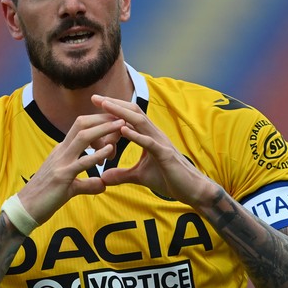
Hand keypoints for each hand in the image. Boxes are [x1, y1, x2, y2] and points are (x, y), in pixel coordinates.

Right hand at [18, 113, 123, 223]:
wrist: (25, 209)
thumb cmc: (45, 197)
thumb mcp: (70, 187)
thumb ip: (87, 184)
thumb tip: (102, 185)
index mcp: (62, 151)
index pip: (81, 128)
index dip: (99, 122)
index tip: (116, 121)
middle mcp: (61, 151)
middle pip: (82, 125)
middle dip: (103, 118)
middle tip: (122, 116)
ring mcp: (61, 162)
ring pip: (83, 137)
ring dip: (103, 129)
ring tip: (121, 125)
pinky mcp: (62, 177)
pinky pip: (82, 162)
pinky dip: (97, 154)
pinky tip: (110, 149)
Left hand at [91, 95, 217, 207]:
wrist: (192, 190)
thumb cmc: (169, 179)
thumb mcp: (140, 176)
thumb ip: (122, 175)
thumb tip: (103, 178)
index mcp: (149, 136)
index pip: (129, 117)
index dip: (113, 109)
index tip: (96, 103)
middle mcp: (155, 134)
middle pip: (133, 112)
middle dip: (114, 104)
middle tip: (95, 97)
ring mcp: (161, 143)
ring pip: (140, 122)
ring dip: (121, 113)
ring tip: (105, 106)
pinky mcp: (165, 155)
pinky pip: (149, 142)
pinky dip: (135, 135)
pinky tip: (123, 130)